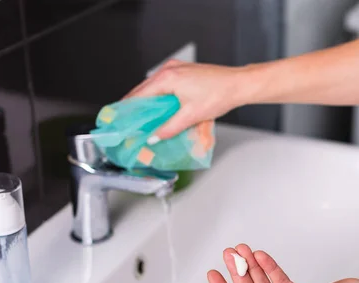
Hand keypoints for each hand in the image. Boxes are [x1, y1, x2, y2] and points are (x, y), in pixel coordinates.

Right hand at [123, 60, 249, 140]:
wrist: (238, 85)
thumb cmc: (219, 94)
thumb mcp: (191, 116)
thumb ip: (169, 128)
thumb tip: (154, 137)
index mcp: (168, 77)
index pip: (139, 95)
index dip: (128, 109)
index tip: (120, 120)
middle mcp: (169, 70)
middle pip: (144, 90)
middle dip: (136, 107)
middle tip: (129, 123)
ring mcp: (177, 69)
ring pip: (154, 87)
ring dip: (148, 102)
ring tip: (142, 119)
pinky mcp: (184, 72)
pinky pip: (164, 85)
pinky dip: (159, 96)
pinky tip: (160, 109)